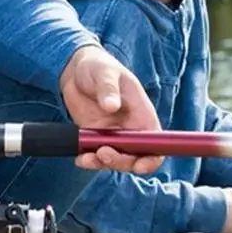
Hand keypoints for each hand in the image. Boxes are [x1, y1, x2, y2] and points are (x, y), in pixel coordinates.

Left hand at [59, 45, 162, 175]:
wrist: (75, 70)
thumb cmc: (98, 67)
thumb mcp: (104, 73)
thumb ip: (108, 89)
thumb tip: (111, 106)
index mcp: (141, 112)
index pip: (156, 141)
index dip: (152, 157)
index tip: (139, 165)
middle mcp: (130, 127)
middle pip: (135, 156)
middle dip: (121, 161)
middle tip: (102, 153)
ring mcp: (112, 134)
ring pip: (115, 159)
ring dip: (103, 163)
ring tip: (87, 157)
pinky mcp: (95, 137)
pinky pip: (95, 156)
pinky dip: (89, 161)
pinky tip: (80, 158)